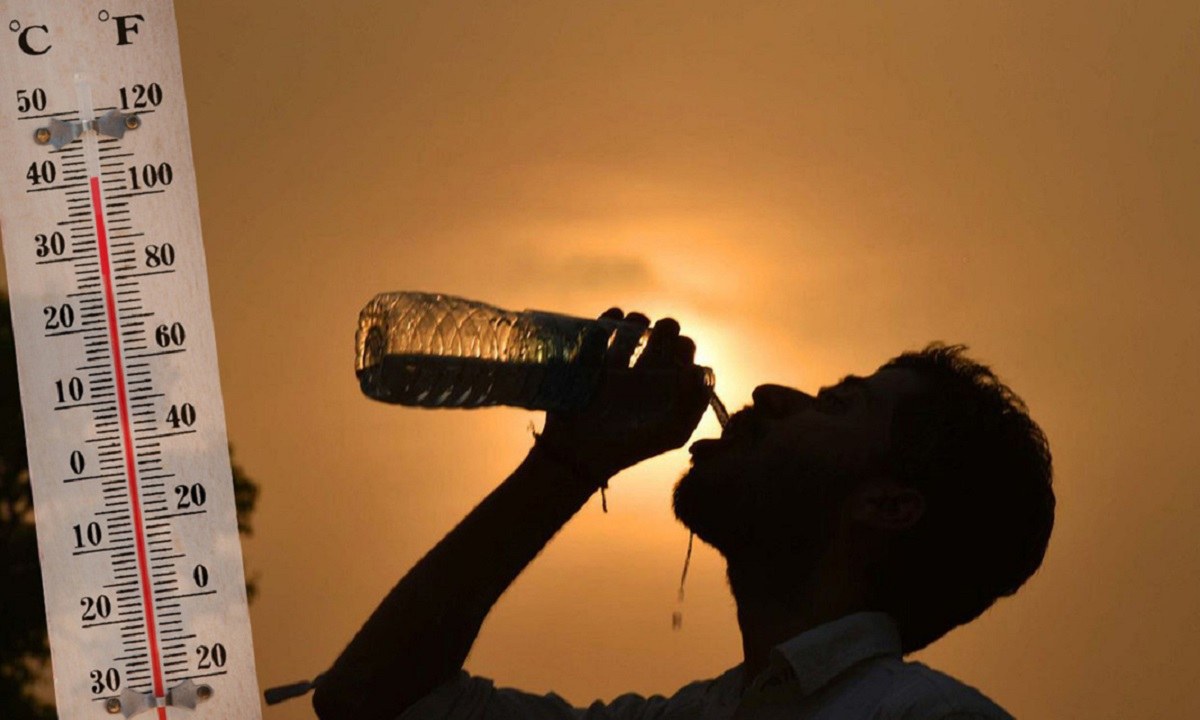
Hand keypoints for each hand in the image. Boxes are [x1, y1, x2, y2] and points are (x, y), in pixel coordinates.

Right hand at [536, 308, 710, 483]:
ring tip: (635, 323)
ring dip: (638, 320)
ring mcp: (617, 366)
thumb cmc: (628, 447)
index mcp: (666, 389)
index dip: (683, 348)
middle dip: (664, 329)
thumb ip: (692, 403)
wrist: (579, 454)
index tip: (676, 354)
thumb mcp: (670, 433)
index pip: (683, 355)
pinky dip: (609, 319)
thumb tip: (697, 369)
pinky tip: (614, 318)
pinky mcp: (591, 362)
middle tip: (658, 334)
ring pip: (633, 329)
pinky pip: (601, 331)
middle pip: (663, 337)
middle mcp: (644, 375)